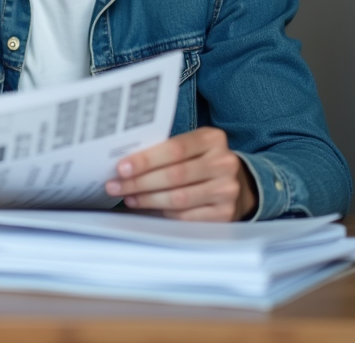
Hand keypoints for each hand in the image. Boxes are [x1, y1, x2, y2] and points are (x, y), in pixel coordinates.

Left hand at [104, 127, 258, 220]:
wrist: (238, 183)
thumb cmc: (202, 162)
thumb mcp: (191, 147)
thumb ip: (165, 151)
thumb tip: (126, 163)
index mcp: (213, 139)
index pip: (175, 148)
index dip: (145, 160)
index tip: (121, 167)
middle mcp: (224, 163)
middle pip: (174, 175)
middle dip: (140, 182)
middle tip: (116, 185)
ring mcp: (227, 190)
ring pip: (179, 198)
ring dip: (147, 199)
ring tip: (129, 197)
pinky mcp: (225, 213)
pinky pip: (186, 216)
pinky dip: (163, 213)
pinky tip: (149, 209)